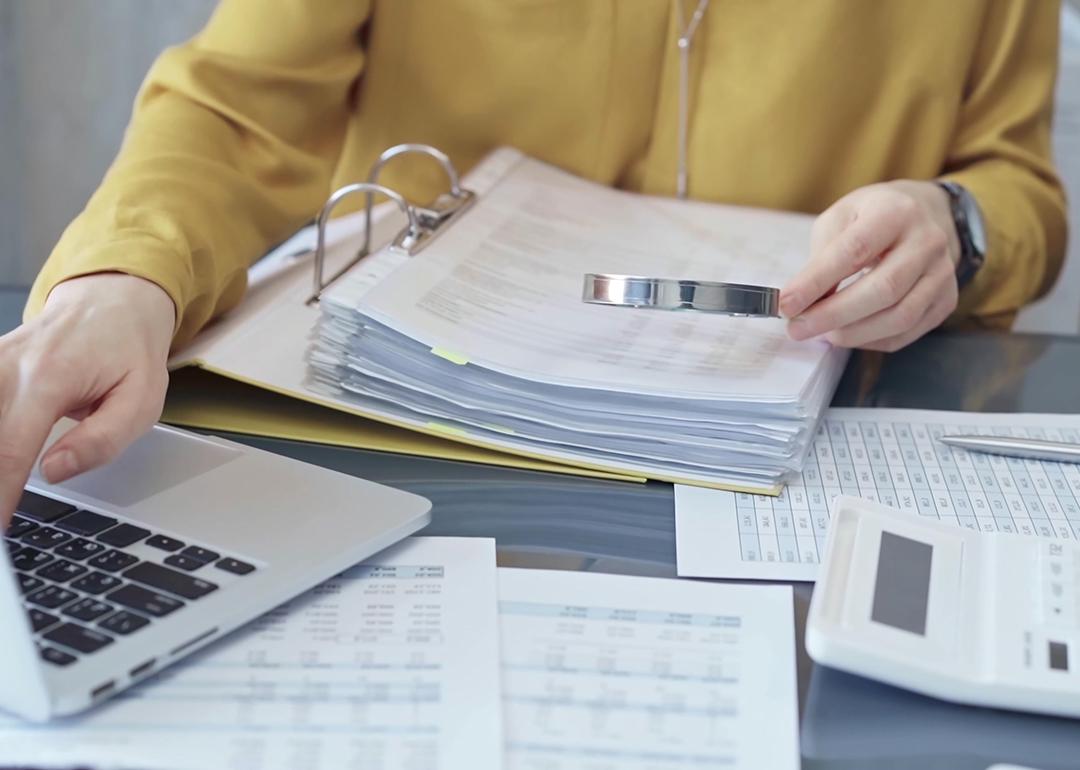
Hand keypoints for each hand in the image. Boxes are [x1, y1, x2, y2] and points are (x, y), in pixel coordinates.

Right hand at [0, 274, 174, 527]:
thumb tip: (54, 471)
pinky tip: (1, 461)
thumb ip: (102, 439)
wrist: (113, 300)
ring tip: (2, 495)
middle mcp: (9, 366)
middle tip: (0, 519)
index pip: (11, 448)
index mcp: (49, 376)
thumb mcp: (141, 398)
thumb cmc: (130, 350)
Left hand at [780, 180, 960, 350]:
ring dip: (852, 333)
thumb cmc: (872, 217)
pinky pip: (907, 332)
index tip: (786, 304)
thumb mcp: (840, 218)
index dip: (817, 281)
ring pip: (899, 317)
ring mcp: (942, 273)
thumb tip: (803, 301)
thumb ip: (822, 256)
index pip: (854, 251)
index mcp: (896, 212)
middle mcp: (927, 242)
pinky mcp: (946, 300)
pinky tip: (848, 334)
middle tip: (797, 328)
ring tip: (820, 334)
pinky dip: (871, 340)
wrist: (924, 216)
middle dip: (833, 315)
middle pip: (883, 289)